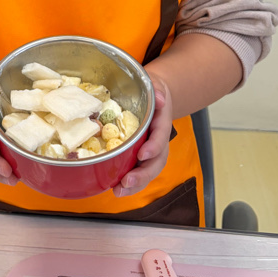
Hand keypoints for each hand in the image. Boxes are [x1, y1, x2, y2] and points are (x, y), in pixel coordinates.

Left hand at [113, 79, 172, 197]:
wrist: (155, 96)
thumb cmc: (151, 90)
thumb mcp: (153, 84)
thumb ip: (156, 90)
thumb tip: (160, 98)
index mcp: (161, 122)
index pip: (161, 136)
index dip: (154, 146)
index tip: (143, 154)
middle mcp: (159, 140)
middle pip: (157, 161)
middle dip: (143, 174)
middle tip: (127, 182)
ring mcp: (151, 150)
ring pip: (149, 171)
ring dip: (136, 184)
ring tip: (119, 191)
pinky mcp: (141, 156)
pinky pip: (138, 171)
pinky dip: (130, 183)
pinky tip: (116, 188)